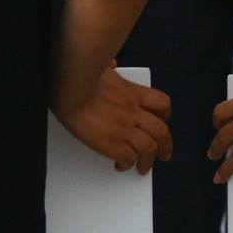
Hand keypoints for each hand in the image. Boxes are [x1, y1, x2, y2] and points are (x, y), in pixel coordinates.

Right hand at [54, 64, 172, 173]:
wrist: (68, 89)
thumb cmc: (79, 75)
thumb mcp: (100, 66)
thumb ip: (109, 66)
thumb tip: (112, 63)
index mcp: (132, 92)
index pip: (161, 104)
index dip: (165, 116)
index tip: (161, 122)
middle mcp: (133, 112)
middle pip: (161, 131)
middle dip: (165, 146)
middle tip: (163, 155)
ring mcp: (123, 128)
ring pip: (149, 148)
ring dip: (148, 161)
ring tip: (143, 168)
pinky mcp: (110, 142)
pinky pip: (127, 158)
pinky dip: (127, 164)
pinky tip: (120, 165)